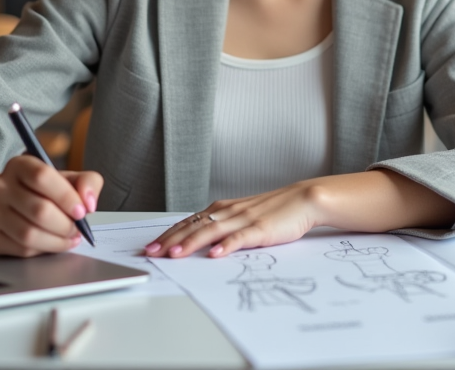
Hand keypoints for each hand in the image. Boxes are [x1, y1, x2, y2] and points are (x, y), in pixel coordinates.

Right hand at [0, 155, 102, 256]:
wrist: (1, 201)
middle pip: (39, 210)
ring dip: (57, 241)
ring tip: (70, 238)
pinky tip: (53, 243)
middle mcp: (0, 186)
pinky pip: (21, 249)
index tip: (82, 211)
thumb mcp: (64, 178)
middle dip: (66, 225)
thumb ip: (86, 182)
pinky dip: (43, 249)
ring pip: (29, 234)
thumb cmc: (39, 190)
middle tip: (78, 229)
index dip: (66, 196)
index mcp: (19, 165)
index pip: (42, 177)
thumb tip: (89, 203)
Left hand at [145, 180, 326, 258]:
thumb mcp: (243, 217)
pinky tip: (216, 254)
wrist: (303, 200)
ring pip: (211, 231)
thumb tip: (203, 244)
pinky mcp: (260, 228)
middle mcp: (228, 212)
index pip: (188, 222)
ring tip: (175, 254)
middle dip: (170, 240)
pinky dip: (227, 245)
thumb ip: (223, 228)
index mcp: (222, 209)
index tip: (151, 246)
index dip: (168, 234)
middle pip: (193, 227)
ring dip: (191, 243)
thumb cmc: (273, 211)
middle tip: (152, 252)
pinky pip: (240, 237)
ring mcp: (243, 219)